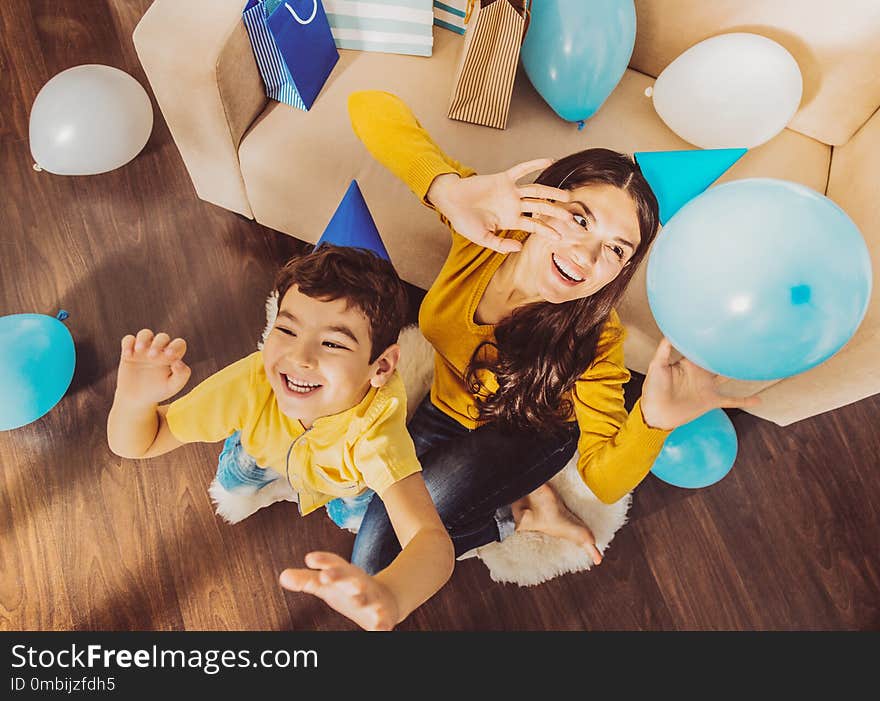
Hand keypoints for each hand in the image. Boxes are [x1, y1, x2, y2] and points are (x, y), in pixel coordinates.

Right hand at [115, 329, 190, 406]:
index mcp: (172, 356)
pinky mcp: (129, 352)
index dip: (176, 346)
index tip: (169, 356)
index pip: (179, 344)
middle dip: (158, 344)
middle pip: (162, 337)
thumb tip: (178, 361)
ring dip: (143, 339)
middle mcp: (159, 349)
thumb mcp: (172, 387)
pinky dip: (128, 343)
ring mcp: (144, 349)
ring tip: (139, 350)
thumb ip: (182, 375)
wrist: (137, 399)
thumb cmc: (158, 392)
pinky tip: (128, 356)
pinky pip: (128, 339)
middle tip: (152, 357)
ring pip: (145, 333)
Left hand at [280, 552, 399, 630]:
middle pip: (349, 578)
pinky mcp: (383, 615)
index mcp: (345, 574)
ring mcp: (372, 598)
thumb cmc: (349, 590)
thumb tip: (283, 576)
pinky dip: (382, 624)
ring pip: (367, 597)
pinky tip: (379, 629)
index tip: (309, 559)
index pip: (333, 563)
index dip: (323, 560)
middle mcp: (358, 583)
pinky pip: (383, 620)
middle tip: (326, 576)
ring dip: (361, 597)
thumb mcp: (327, 585)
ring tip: (356, 599)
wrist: (387, 598)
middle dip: (339, 576)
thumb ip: (306, 580)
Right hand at [426, 158, 577, 252]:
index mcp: (510, 220)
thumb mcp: (482, 238)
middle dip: (555, 213)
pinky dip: (535, 164)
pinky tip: (549, 160)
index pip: (533, 226)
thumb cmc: (463, 220)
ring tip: (567, 196)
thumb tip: (519, 246)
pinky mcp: (503, 179)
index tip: (560, 237)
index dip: (546, 231)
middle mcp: (513, 206)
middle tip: (571, 217)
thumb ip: (500, 244)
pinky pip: (522, 169)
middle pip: (540, 208)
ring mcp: (510, 192)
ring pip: (536, 191)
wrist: (450, 201)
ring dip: (551, 193)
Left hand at [640, 338, 760, 430]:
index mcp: (689, 362)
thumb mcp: (656, 366)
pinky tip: (759, 400)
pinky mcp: (711, 400)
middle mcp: (701, 372)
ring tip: (755, 361)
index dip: (710, 338)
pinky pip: (731, 400)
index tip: (721, 325)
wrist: (656, 414)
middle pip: (717, 359)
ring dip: (739, 370)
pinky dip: (745, 401)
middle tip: (743, 337)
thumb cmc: (653, 389)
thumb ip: (664, 349)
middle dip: (728, 350)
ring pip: (727, 375)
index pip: (701, 347)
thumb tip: (669, 331)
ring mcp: (707, 386)